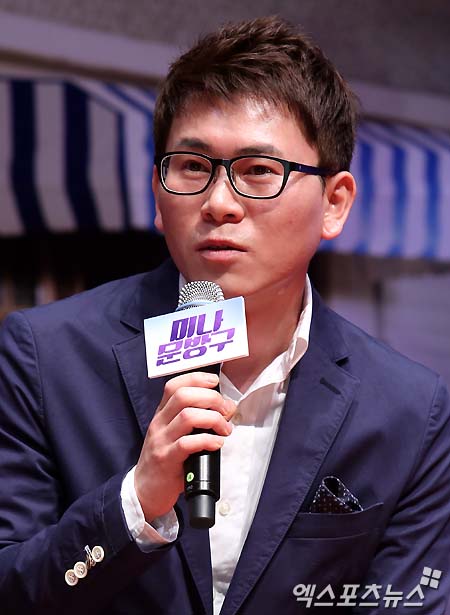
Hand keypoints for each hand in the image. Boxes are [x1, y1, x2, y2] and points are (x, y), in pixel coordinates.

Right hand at [134, 371, 234, 521]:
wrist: (144, 491)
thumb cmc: (165, 461)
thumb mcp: (173, 434)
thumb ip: (192, 420)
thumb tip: (223, 409)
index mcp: (161, 414)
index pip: (174, 386)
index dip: (196, 378)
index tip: (215, 382)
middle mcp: (159, 423)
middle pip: (184, 396)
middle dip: (211, 398)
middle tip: (227, 410)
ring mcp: (161, 441)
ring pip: (187, 416)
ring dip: (213, 419)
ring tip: (225, 429)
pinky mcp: (166, 460)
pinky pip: (187, 444)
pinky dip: (208, 440)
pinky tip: (217, 443)